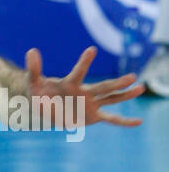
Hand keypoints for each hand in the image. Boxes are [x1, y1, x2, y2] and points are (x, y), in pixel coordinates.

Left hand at [25, 46, 143, 127]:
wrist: (44, 107)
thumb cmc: (39, 93)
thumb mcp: (33, 82)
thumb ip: (34, 69)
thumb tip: (31, 51)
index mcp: (70, 84)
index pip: (78, 73)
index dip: (84, 62)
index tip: (92, 49)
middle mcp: (84, 92)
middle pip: (103, 87)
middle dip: (117, 83)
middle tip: (133, 76)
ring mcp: (90, 103)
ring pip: (111, 98)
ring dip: (125, 95)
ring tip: (141, 88)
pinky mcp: (93, 115)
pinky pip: (111, 118)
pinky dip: (124, 121)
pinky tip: (138, 122)